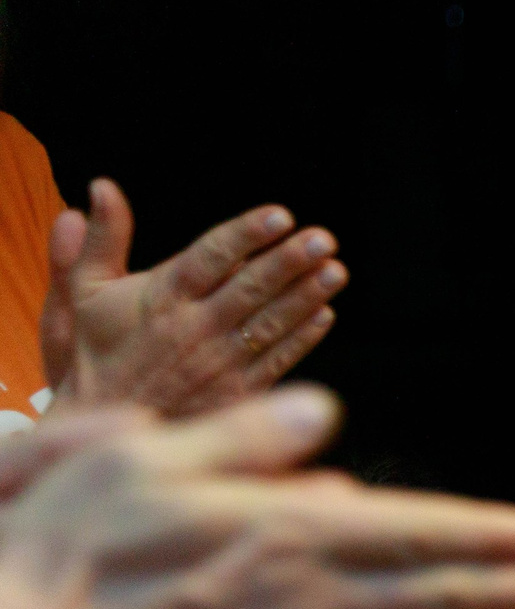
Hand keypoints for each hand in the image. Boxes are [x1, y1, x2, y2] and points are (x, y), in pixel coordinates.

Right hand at [43, 179, 344, 416]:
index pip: (210, 258)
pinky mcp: (238, 393)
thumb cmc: (99, 350)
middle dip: (289, 261)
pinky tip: (325, 314)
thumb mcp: (84, 292)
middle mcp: (195, 328)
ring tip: (335, 270)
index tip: (280, 215)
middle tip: (323, 238)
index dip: (246, 235)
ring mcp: (220, 362)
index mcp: (162, 297)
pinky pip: (277, 361)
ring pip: (270, 323)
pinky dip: (303, 338)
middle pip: (250, 288)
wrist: (109, 422)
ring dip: (306, 296)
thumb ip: (100, 241)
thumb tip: (103, 187)